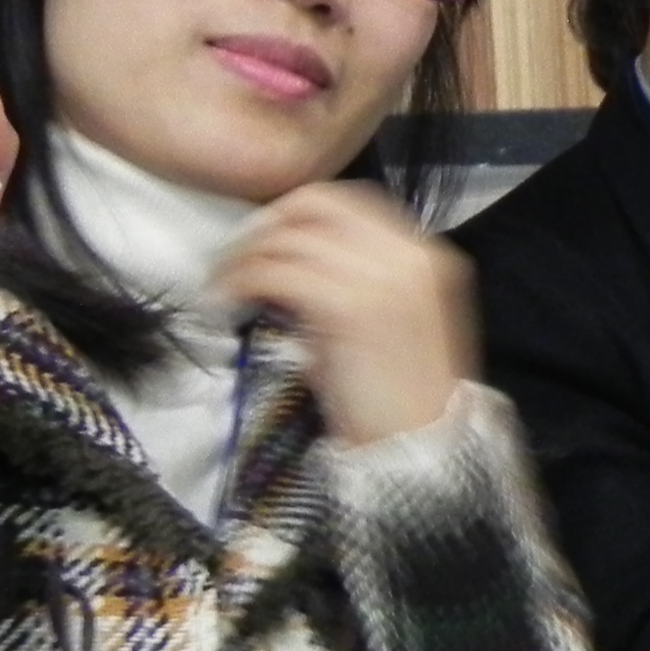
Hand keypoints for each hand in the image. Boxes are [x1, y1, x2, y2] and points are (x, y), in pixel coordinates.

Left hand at [217, 181, 475, 445]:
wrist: (423, 450)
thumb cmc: (402, 399)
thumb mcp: (389, 323)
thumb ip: (357, 280)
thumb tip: (294, 258)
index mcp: (425, 256)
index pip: (351, 200)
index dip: (298, 213)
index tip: (268, 239)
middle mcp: (409, 256)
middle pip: (318, 204)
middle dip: (268, 224)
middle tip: (237, 256)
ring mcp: (383, 278)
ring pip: (290, 237)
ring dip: (245, 256)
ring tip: (224, 284)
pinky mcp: (350, 307)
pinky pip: (278, 271)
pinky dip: (243, 280)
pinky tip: (229, 301)